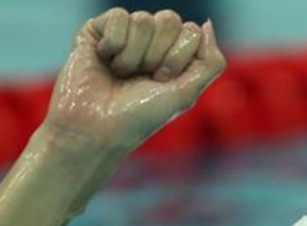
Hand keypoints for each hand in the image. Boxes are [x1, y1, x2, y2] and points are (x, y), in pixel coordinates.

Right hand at [44, 8, 225, 153]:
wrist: (97, 128)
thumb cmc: (140, 117)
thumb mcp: (186, 94)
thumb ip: (210, 62)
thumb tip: (207, 24)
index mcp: (174, 55)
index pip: (191, 31)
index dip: (179, 57)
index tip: (163, 81)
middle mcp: (150, 42)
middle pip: (170, 20)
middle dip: (158, 55)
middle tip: (143, 78)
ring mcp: (124, 34)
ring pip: (143, 19)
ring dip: (134, 56)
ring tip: (121, 74)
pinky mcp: (97, 30)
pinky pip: (119, 17)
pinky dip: (114, 44)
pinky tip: (104, 60)